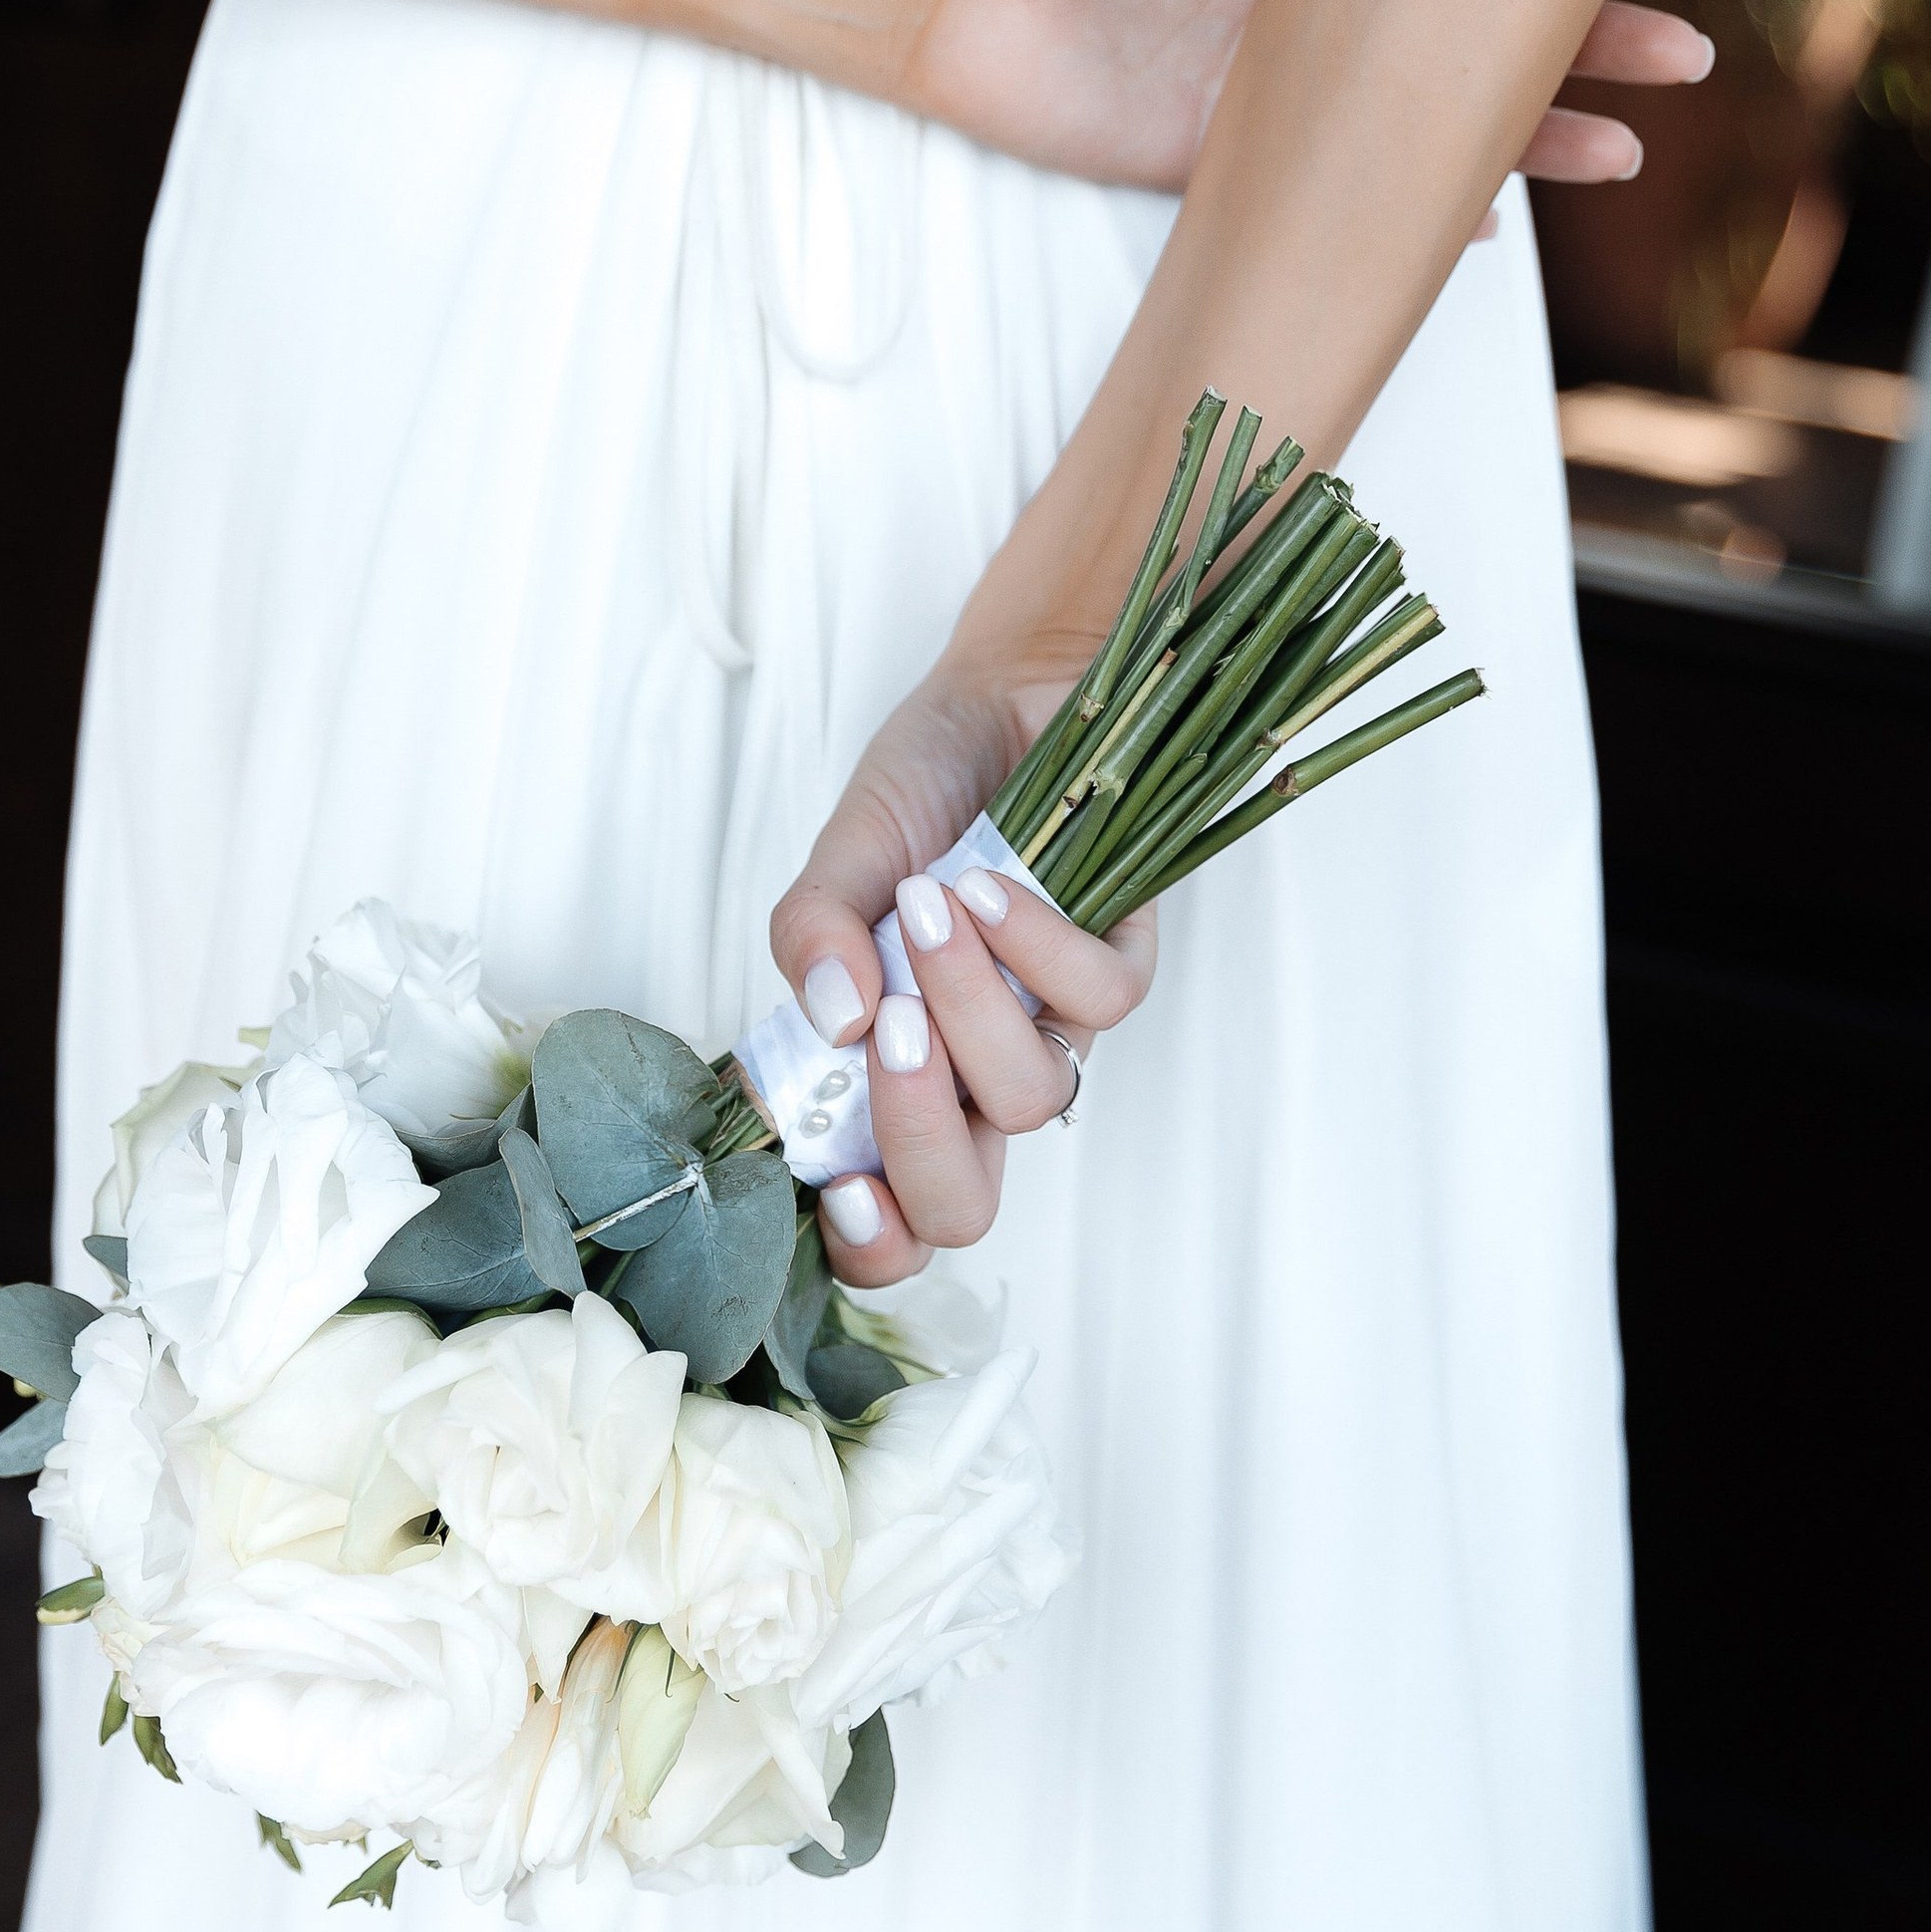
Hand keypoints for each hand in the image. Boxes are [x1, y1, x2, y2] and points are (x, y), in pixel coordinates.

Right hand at [768, 662, 1153, 1284]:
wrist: (1003, 692)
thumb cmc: (916, 792)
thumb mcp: (837, 861)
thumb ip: (809, 939)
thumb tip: (831, 1021)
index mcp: (890, 1076)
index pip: (885, 1215)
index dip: (867, 1240)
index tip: (837, 1186)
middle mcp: (971, 1075)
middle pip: (964, 1203)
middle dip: (920, 1141)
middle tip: (884, 1038)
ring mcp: (1048, 1028)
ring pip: (1031, 1098)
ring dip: (970, 1006)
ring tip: (927, 909)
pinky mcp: (1120, 968)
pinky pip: (1098, 1004)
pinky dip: (1034, 944)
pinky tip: (986, 884)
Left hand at [892, 0, 1710, 199]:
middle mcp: (1316, 0)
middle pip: (1477, 24)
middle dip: (1588, 39)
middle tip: (1687, 49)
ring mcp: (1282, 85)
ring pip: (1433, 113)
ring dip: (1531, 131)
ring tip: (1626, 148)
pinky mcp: (1231, 160)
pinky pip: (1345, 189)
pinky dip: (1417, 206)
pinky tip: (1489, 218)